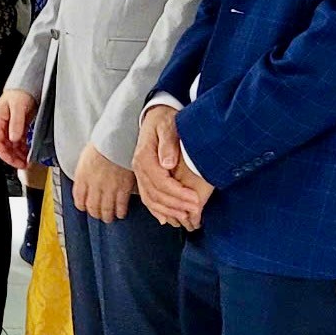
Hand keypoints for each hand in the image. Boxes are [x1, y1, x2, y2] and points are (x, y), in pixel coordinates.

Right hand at [0, 88, 37, 170]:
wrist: (29, 84)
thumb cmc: (21, 92)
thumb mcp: (18, 108)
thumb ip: (16, 123)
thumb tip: (13, 139)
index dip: (4, 153)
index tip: (13, 161)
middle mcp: (1, 124)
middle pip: (3, 145)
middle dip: (12, 156)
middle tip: (22, 164)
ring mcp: (9, 125)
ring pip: (10, 144)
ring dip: (17, 153)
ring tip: (26, 160)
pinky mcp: (17, 125)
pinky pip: (17, 140)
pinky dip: (22, 147)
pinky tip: (27, 152)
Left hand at [69, 143, 136, 222]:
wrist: (118, 139)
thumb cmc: (103, 144)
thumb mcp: (85, 158)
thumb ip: (84, 173)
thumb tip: (84, 181)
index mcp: (82, 177)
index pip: (79, 199)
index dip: (82, 206)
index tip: (85, 207)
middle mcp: (94, 186)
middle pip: (92, 207)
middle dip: (95, 213)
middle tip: (99, 215)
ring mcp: (109, 188)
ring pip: (106, 210)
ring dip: (107, 216)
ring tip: (109, 217)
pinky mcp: (123, 188)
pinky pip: (120, 206)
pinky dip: (120, 212)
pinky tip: (121, 213)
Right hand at [134, 104, 207, 229]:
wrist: (156, 116)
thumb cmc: (165, 120)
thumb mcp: (168, 126)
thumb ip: (168, 144)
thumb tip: (167, 163)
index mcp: (144, 156)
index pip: (160, 182)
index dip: (178, 194)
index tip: (195, 199)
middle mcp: (139, 167)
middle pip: (155, 194)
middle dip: (176, 205)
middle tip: (195, 210)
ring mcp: (140, 174)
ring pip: (150, 199)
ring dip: (168, 210)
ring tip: (186, 215)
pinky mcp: (143, 177)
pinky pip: (147, 198)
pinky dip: (157, 210)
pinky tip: (168, 218)